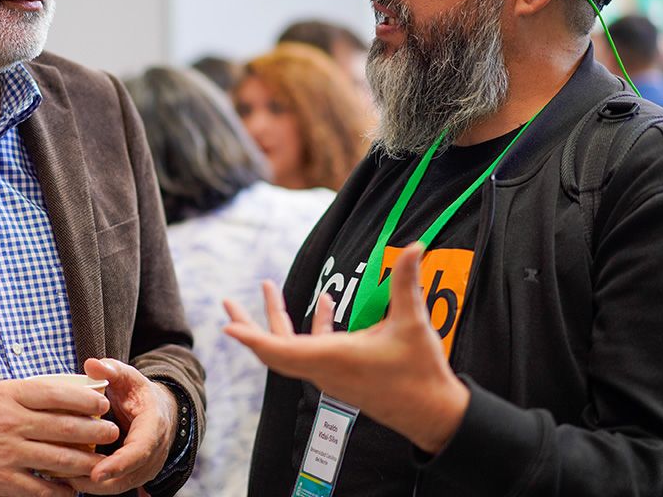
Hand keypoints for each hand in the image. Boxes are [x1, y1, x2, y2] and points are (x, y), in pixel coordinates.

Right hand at [0, 377, 121, 496]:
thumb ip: (32, 392)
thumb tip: (73, 391)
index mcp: (11, 396)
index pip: (57, 394)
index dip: (85, 400)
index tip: (103, 405)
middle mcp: (11, 423)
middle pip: (65, 428)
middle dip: (95, 432)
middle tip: (112, 433)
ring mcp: (8, 454)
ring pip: (59, 460)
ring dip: (86, 462)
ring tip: (102, 462)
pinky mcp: (2, 482)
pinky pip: (41, 489)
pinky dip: (61, 491)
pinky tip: (73, 489)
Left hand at [65, 358, 177, 494]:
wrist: (159, 411)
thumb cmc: (139, 393)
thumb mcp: (128, 377)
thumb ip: (111, 369)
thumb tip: (91, 364)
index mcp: (153, 426)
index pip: (139, 451)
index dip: (118, 464)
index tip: (96, 473)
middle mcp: (153, 453)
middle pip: (126, 476)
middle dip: (96, 481)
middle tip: (65, 476)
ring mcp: (146, 468)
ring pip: (119, 486)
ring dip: (91, 486)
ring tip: (61, 477)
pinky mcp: (135, 476)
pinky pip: (115, 486)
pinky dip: (94, 485)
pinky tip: (69, 478)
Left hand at [223, 243, 469, 452]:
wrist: (434, 416)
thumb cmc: (421, 373)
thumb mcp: (413, 324)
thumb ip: (407, 284)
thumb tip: (415, 246)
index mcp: (333, 358)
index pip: (280, 350)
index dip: (252, 338)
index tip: (228, 326)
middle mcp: (324, 369)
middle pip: (273, 349)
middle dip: (249, 325)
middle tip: (228, 303)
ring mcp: (331, 374)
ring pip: (291, 348)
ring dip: (278, 320)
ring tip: (268, 288)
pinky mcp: (341, 375)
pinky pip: (314, 349)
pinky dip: (313, 327)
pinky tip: (325, 303)